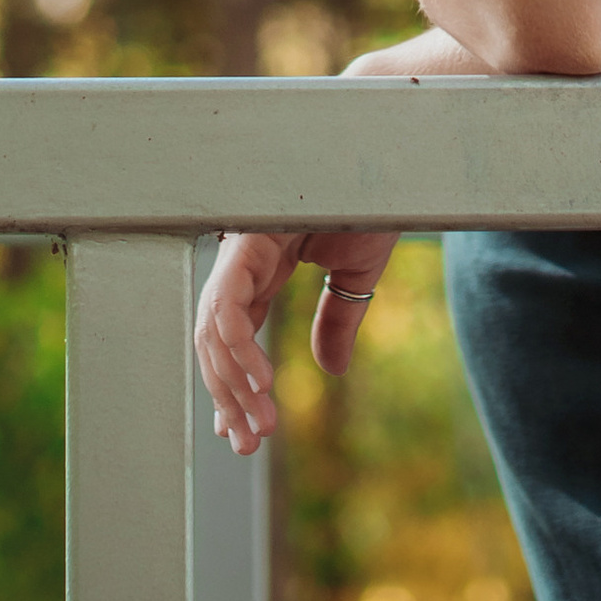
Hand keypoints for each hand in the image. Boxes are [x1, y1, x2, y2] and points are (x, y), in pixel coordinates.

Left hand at [193, 223, 402, 453]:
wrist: (388, 156)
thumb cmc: (373, 201)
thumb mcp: (357, 275)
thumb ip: (337, 320)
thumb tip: (330, 371)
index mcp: (263, 267)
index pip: (234, 336)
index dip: (234, 387)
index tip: (243, 435)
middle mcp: (244, 258)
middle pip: (214, 340)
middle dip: (228, 397)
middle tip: (248, 444)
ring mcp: (242, 247)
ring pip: (212, 329)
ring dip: (231, 384)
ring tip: (258, 426)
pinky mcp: (249, 239)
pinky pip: (227, 301)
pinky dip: (236, 347)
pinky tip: (261, 383)